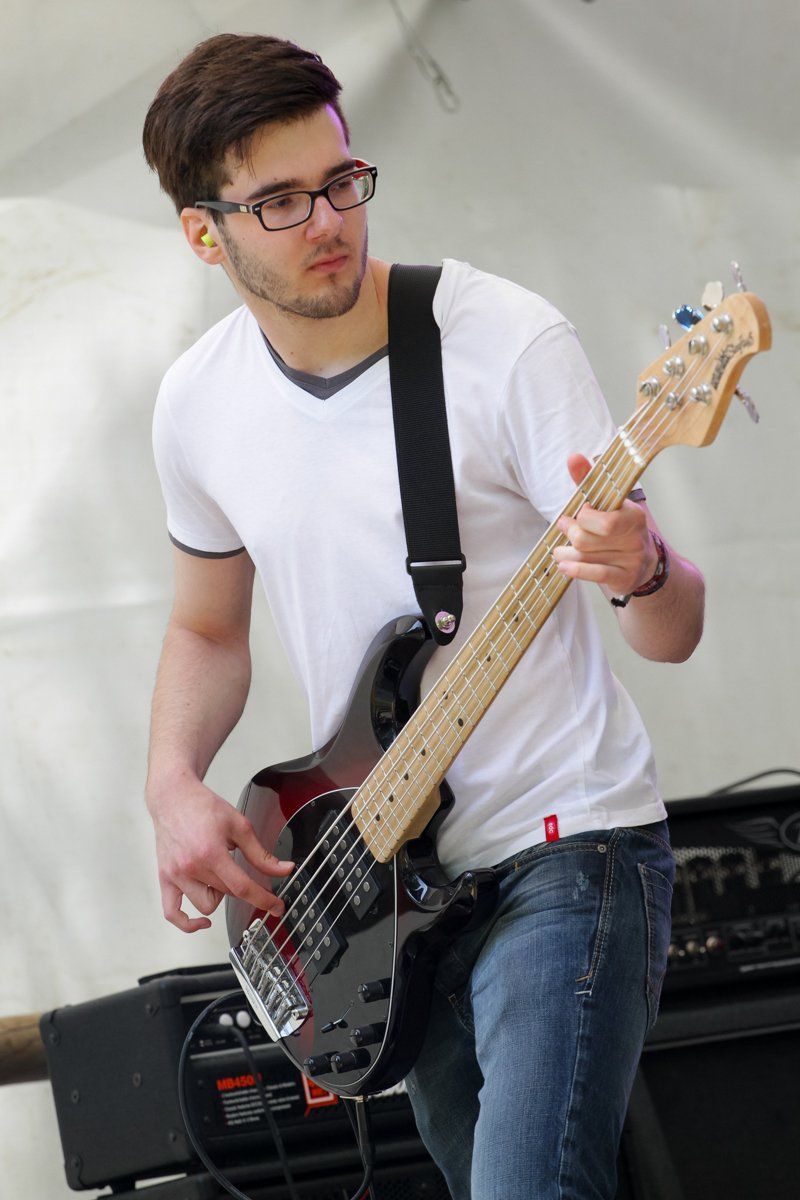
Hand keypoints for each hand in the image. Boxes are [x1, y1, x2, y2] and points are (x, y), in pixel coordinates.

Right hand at [147, 777, 293, 932]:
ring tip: (219, 875)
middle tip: (243, 872)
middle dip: (241, 887)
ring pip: (205, 906)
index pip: (242, 887)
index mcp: (211, 852)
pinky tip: (202, 921)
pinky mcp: (165, 878)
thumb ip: (261, 853)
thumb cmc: (203, 807)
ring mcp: (175, 875)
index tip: (276, 907)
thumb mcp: (239, 825)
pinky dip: (187, 923)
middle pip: (226, 894)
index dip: (264, 900)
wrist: (173, 797)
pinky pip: (172, 913)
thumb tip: (283, 869)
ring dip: (218, 896)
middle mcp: (191, 867)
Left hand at [552, 454, 656, 595]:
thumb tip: (573, 457)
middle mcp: (635, 538)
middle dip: (570, 533)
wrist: (643, 563)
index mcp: (633, 515)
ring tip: (560, 550)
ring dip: (566, 552)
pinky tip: (563, 566)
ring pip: (586, 556)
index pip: (604, 520)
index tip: (578, 511)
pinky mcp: (624, 578)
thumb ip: (588, 481)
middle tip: (565, 527)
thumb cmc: (617, 528)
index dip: (583, 517)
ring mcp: (631, 560)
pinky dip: (575, 570)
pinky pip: (595, 573)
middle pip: (587, 539)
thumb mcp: (607, 503)